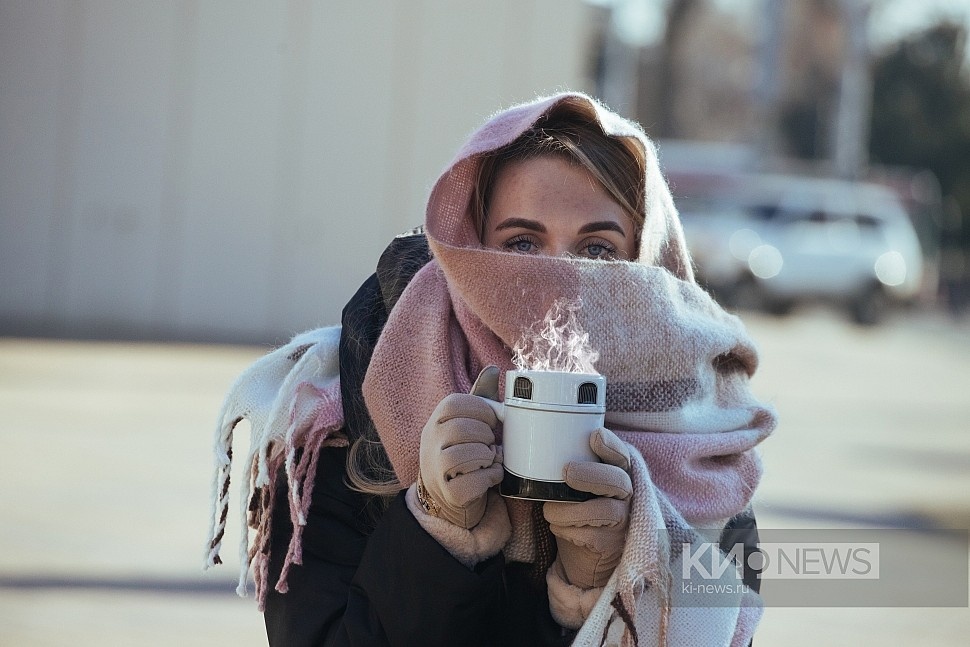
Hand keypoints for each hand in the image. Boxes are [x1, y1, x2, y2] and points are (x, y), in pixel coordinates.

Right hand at [417, 366, 503, 528]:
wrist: (446, 495)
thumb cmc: (463, 451)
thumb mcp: (468, 423)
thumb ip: (480, 398)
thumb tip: (493, 369)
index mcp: (436, 420)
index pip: (455, 403)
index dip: (480, 409)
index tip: (491, 419)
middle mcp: (430, 442)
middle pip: (463, 428)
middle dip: (486, 435)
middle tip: (491, 443)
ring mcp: (436, 468)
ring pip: (469, 454)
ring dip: (488, 456)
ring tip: (489, 459)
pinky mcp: (448, 493)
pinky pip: (476, 481)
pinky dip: (491, 477)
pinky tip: (490, 476)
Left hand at [544, 428, 632, 588]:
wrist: (585, 556)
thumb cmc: (577, 512)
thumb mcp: (575, 487)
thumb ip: (567, 468)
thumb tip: (525, 450)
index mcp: (617, 474)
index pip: (622, 455)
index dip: (611, 446)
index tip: (594, 437)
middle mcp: (626, 496)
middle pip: (618, 481)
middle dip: (591, 474)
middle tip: (567, 472)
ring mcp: (623, 521)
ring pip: (605, 511)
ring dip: (570, 510)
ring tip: (549, 511)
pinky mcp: (613, 545)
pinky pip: (592, 536)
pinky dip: (568, 530)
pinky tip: (557, 528)